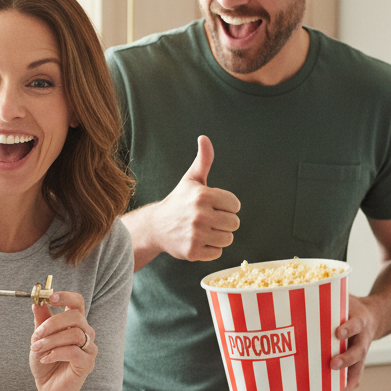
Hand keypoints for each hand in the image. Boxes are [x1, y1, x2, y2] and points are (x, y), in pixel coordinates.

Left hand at [29, 291, 94, 390]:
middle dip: (53, 323)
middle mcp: (85, 334)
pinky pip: (73, 352)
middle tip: (37, 333)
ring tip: (37, 349)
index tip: (49, 297)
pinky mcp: (87, 364)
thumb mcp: (39, 339)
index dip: (65, 297)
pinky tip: (45, 359)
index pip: (77, 302)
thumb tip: (36, 302)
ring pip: (74, 334)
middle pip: (76, 317)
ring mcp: (88, 349)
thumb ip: (40, 321)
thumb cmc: (46, 363)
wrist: (49, 389)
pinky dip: (55, 353)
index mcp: (75, 324)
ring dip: (51, 341)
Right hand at [151, 135, 240, 261]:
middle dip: (224, 222)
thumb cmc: (178, 202)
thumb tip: (204, 137)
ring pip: (228, 239)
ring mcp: (196, 234)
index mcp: (203, 195)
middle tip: (207, 220)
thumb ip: (203, 159)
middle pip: (234, 223)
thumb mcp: (191, 179)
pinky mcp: (193, 251)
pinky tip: (197, 241)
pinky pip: (217, 253)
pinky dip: (210, 249)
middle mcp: (200, 215)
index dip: (226, 206)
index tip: (212, 206)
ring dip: (219, 236)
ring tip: (203, 231)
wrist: (155, 227)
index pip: (235, 205)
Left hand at [332, 294, 380, 390]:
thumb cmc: (349, 306)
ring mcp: (362, 350)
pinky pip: (357, 374)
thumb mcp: (343, 297)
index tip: (338, 332)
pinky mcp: (358, 359)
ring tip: (337, 390)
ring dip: (348, 377)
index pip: (355, 324)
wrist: (375, 315)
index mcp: (359, 320)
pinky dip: (349, 384)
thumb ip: (327, 295)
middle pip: (359, 350)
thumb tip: (300, 287)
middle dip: (347, 358)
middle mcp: (363, 337)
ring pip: (359, 366)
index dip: (348, 328)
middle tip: (333, 364)